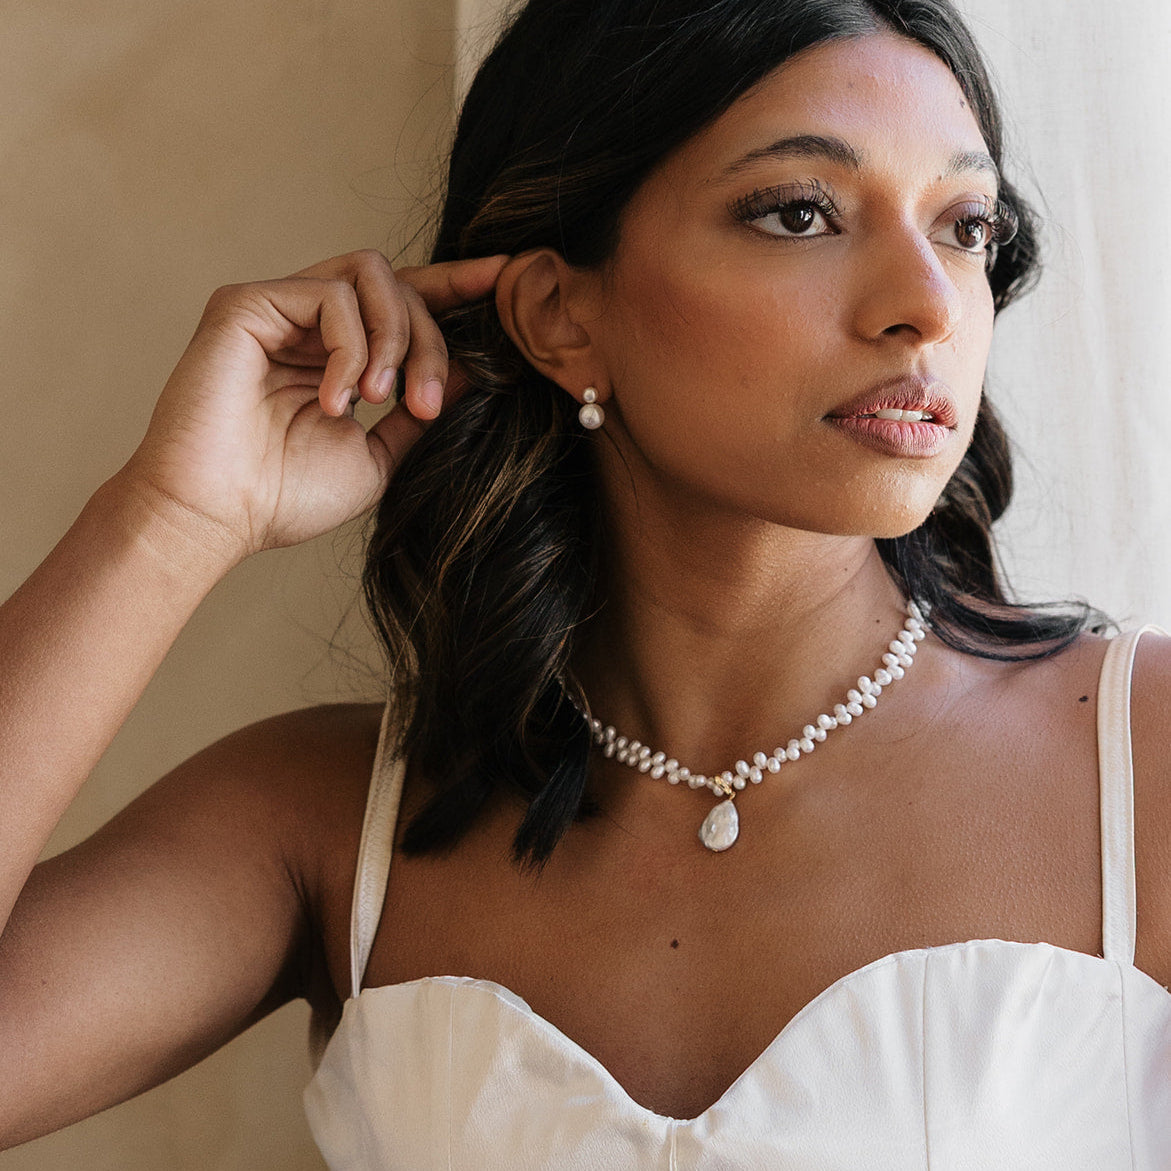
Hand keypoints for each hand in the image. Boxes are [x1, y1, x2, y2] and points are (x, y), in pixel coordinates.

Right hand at [117, 249, 506, 566]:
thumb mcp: (379, 456)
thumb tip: (470, 369)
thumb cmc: (287, 496)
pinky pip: (331, 294)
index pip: (404, 301)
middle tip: (423, 404)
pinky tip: (336, 398)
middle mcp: (308, 323)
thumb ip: (420, 409)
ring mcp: (278, 307)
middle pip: (401, 286)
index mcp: (338, 354)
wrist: (219, 516)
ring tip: (381, 400)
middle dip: (431, 339)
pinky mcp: (248, 302)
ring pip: (372, 276)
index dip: (455, 285)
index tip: (504, 277)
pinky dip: (352, 347)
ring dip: (397, 338)